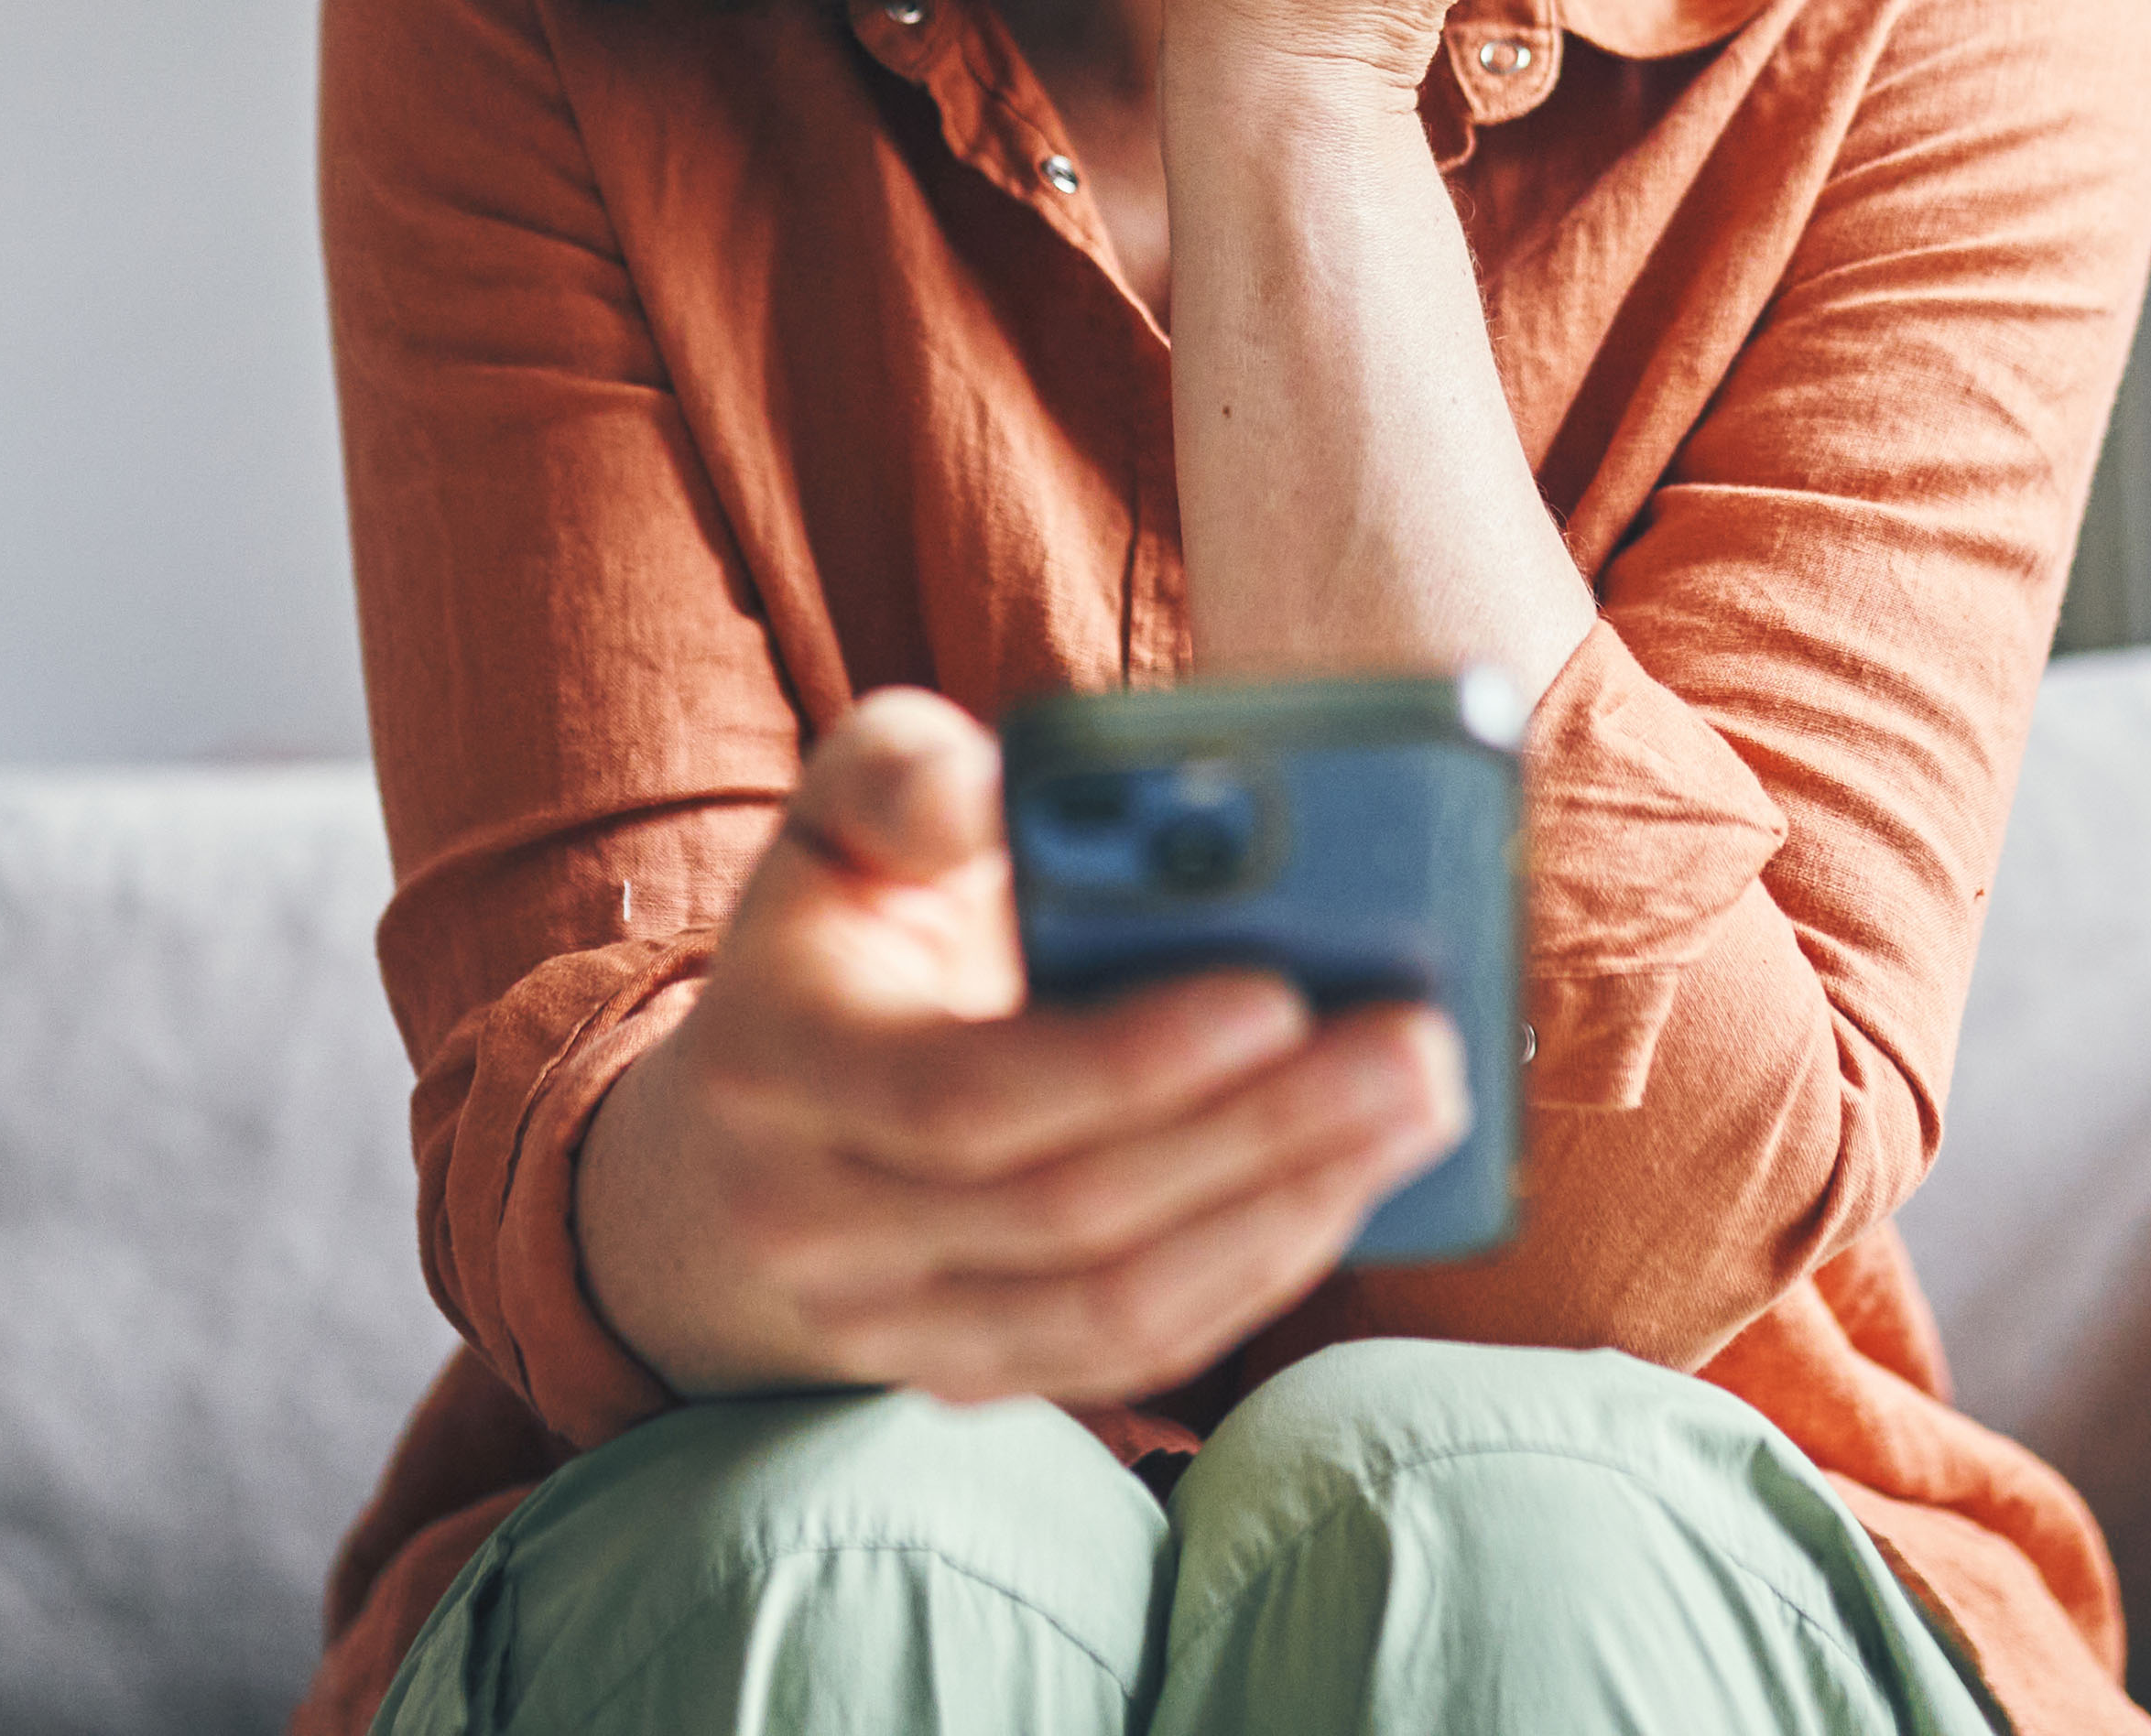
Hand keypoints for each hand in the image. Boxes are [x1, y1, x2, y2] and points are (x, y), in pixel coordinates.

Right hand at [577, 689, 1469, 1404]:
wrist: (728, 1149)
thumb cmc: (832, 941)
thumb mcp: (834, 823)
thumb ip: (902, 774)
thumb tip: (1003, 789)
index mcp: (777, 1060)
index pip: (965, 1096)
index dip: (1131, 1060)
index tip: (1281, 992)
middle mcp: (812, 1217)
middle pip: (1069, 1210)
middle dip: (1265, 1130)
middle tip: (1418, 1047)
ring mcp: (885, 1322)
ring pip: (1113, 1308)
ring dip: (1290, 1212)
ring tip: (1422, 1113)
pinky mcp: (962, 1375)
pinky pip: (1129, 1354)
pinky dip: (1256, 1272)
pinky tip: (1354, 1186)